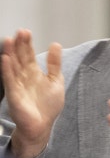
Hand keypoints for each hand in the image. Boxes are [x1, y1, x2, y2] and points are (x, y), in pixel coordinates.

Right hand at [1, 29, 63, 157]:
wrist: (42, 126)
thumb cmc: (48, 105)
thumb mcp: (56, 80)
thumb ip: (54, 64)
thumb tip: (55, 44)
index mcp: (33, 73)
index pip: (28, 55)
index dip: (27, 44)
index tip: (26, 31)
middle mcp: (23, 77)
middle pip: (19, 57)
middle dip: (19, 45)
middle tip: (19, 31)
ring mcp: (18, 85)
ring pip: (12, 66)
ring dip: (10, 53)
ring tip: (8, 40)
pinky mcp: (14, 95)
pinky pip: (10, 80)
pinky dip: (7, 70)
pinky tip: (6, 59)